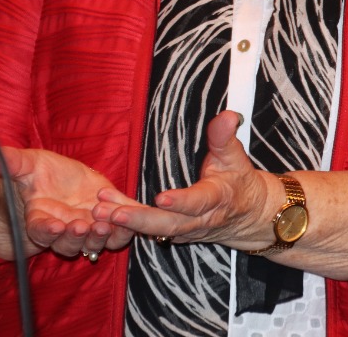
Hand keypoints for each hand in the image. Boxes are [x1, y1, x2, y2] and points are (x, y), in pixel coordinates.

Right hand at [0, 147, 134, 260]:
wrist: (61, 179)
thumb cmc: (39, 173)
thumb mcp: (26, 164)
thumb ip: (10, 162)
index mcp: (40, 220)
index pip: (40, 231)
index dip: (46, 231)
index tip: (52, 226)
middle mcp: (63, 231)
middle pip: (68, 243)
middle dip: (76, 237)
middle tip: (82, 227)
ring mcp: (86, 230)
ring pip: (93, 243)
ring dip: (99, 236)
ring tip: (104, 224)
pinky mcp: (107, 222)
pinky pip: (117, 233)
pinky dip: (123, 228)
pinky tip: (127, 216)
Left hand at [92, 111, 280, 250]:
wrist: (248, 216)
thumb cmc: (239, 181)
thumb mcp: (236, 156)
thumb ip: (225, 137)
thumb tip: (229, 115)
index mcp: (216, 199)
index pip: (197, 202)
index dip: (180, 202)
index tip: (160, 198)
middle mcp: (199, 220)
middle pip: (168, 224)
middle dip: (139, 219)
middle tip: (112, 211)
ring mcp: (185, 230)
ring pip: (154, 230)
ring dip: (127, 222)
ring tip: (100, 209)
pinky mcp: (174, 232)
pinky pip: (149, 231)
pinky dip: (127, 225)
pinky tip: (103, 214)